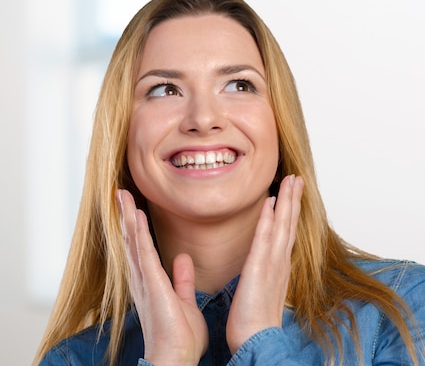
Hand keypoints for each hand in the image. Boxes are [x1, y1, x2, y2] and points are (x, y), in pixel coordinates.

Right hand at [117, 189, 208, 365]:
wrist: (174, 359)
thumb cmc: (180, 337)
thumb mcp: (185, 301)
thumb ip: (182, 280)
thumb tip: (182, 258)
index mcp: (151, 284)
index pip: (142, 249)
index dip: (136, 227)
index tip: (133, 207)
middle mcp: (143, 280)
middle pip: (132, 241)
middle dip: (127, 217)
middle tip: (121, 193)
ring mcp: (144, 282)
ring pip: (134, 242)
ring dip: (128, 218)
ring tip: (122, 196)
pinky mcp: (152, 285)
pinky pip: (144, 253)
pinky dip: (139, 233)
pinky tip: (136, 217)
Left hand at [226, 175, 303, 352]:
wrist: (256, 340)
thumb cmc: (255, 322)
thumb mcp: (262, 292)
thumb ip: (265, 276)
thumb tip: (264, 266)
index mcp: (279, 266)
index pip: (287, 233)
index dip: (291, 212)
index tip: (293, 194)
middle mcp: (280, 261)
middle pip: (290, 224)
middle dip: (294, 200)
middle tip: (298, 178)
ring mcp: (272, 263)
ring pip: (282, 225)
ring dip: (287, 201)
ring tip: (292, 180)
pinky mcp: (259, 268)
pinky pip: (264, 237)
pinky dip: (269, 218)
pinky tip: (271, 201)